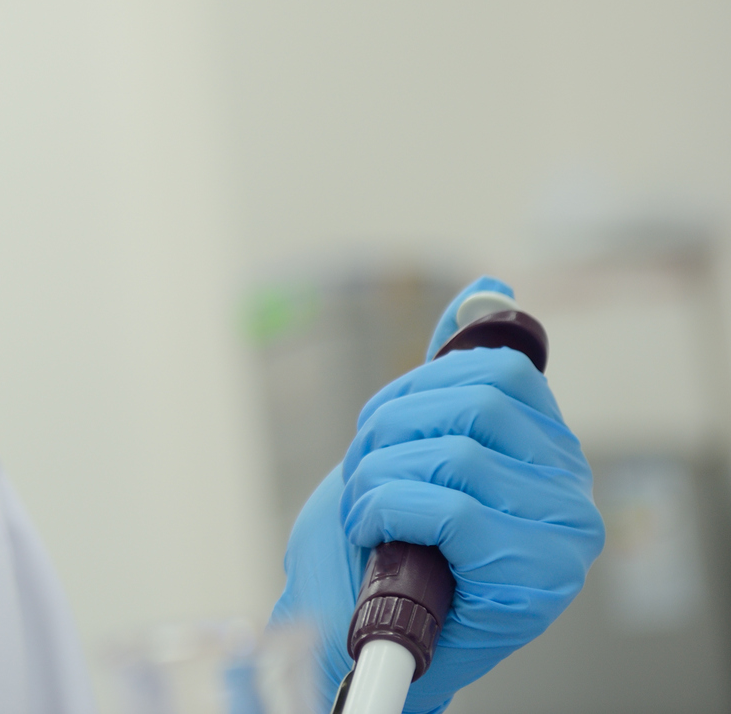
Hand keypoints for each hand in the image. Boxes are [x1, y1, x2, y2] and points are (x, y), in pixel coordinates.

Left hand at [271, 276, 603, 712]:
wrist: (357, 637)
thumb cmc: (379, 544)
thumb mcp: (410, 442)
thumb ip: (453, 374)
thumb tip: (486, 291)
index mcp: (547, 450)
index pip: (496, 369)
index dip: (417, 385)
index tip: (384, 427)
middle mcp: (570, 491)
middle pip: (473, 403)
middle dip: (389, 428)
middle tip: (364, 472)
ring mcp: (561, 537)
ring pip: (454, 453)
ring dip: (378, 476)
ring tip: (367, 513)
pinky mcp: (534, 577)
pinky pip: (448, 506)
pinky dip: (388, 511)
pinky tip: (377, 537)